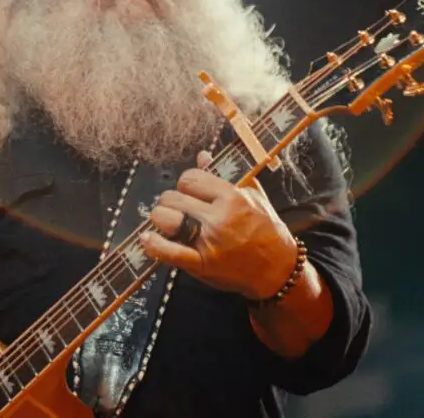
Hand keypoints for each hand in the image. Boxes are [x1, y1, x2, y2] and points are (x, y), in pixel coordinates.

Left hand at [141, 151, 298, 300]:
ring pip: (166, 219)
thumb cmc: (265, 228)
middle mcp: (218, 218)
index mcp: (231, 197)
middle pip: (174, 197)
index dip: (187, 183)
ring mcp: (209, 243)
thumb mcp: (252, 194)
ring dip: (161, 218)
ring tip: (169, 220)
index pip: (190, 178)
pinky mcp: (202, 265)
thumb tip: (202, 156)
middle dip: (173, 200)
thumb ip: (226, 173)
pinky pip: (171, 253)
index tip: (191, 191)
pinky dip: (155, 246)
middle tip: (180, 207)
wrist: (276, 268)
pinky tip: (146, 239)